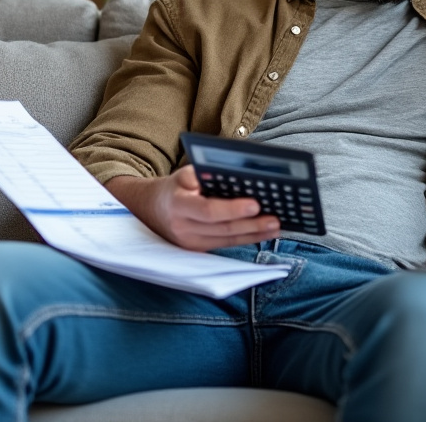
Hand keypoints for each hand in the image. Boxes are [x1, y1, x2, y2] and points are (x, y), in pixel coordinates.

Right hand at [106, 167, 279, 250]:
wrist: (149, 210)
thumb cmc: (175, 188)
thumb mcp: (184, 175)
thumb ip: (206, 175)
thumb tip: (239, 175)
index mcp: (179, 204)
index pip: (208, 211)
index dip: (233, 210)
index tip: (255, 204)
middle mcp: (183, 228)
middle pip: (222, 229)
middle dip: (251, 225)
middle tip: (274, 219)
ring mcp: (190, 243)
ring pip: (227, 240)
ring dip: (254, 234)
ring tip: (276, 226)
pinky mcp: (198, 250)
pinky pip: (225, 245)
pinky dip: (246, 238)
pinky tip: (264, 233)